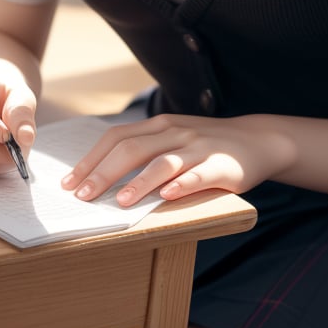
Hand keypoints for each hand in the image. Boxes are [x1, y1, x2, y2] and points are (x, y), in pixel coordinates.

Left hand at [61, 113, 293, 205]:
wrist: (259, 140)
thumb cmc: (208, 146)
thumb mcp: (175, 141)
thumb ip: (146, 152)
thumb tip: (101, 177)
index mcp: (160, 126)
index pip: (117, 138)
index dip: (91, 159)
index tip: (68, 183)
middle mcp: (176, 132)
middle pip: (132, 149)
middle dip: (104, 172)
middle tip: (82, 196)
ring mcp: (199, 147)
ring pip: (163, 162)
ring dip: (140, 182)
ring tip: (120, 201)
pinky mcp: (221, 165)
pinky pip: (199, 174)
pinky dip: (182, 184)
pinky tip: (168, 196)